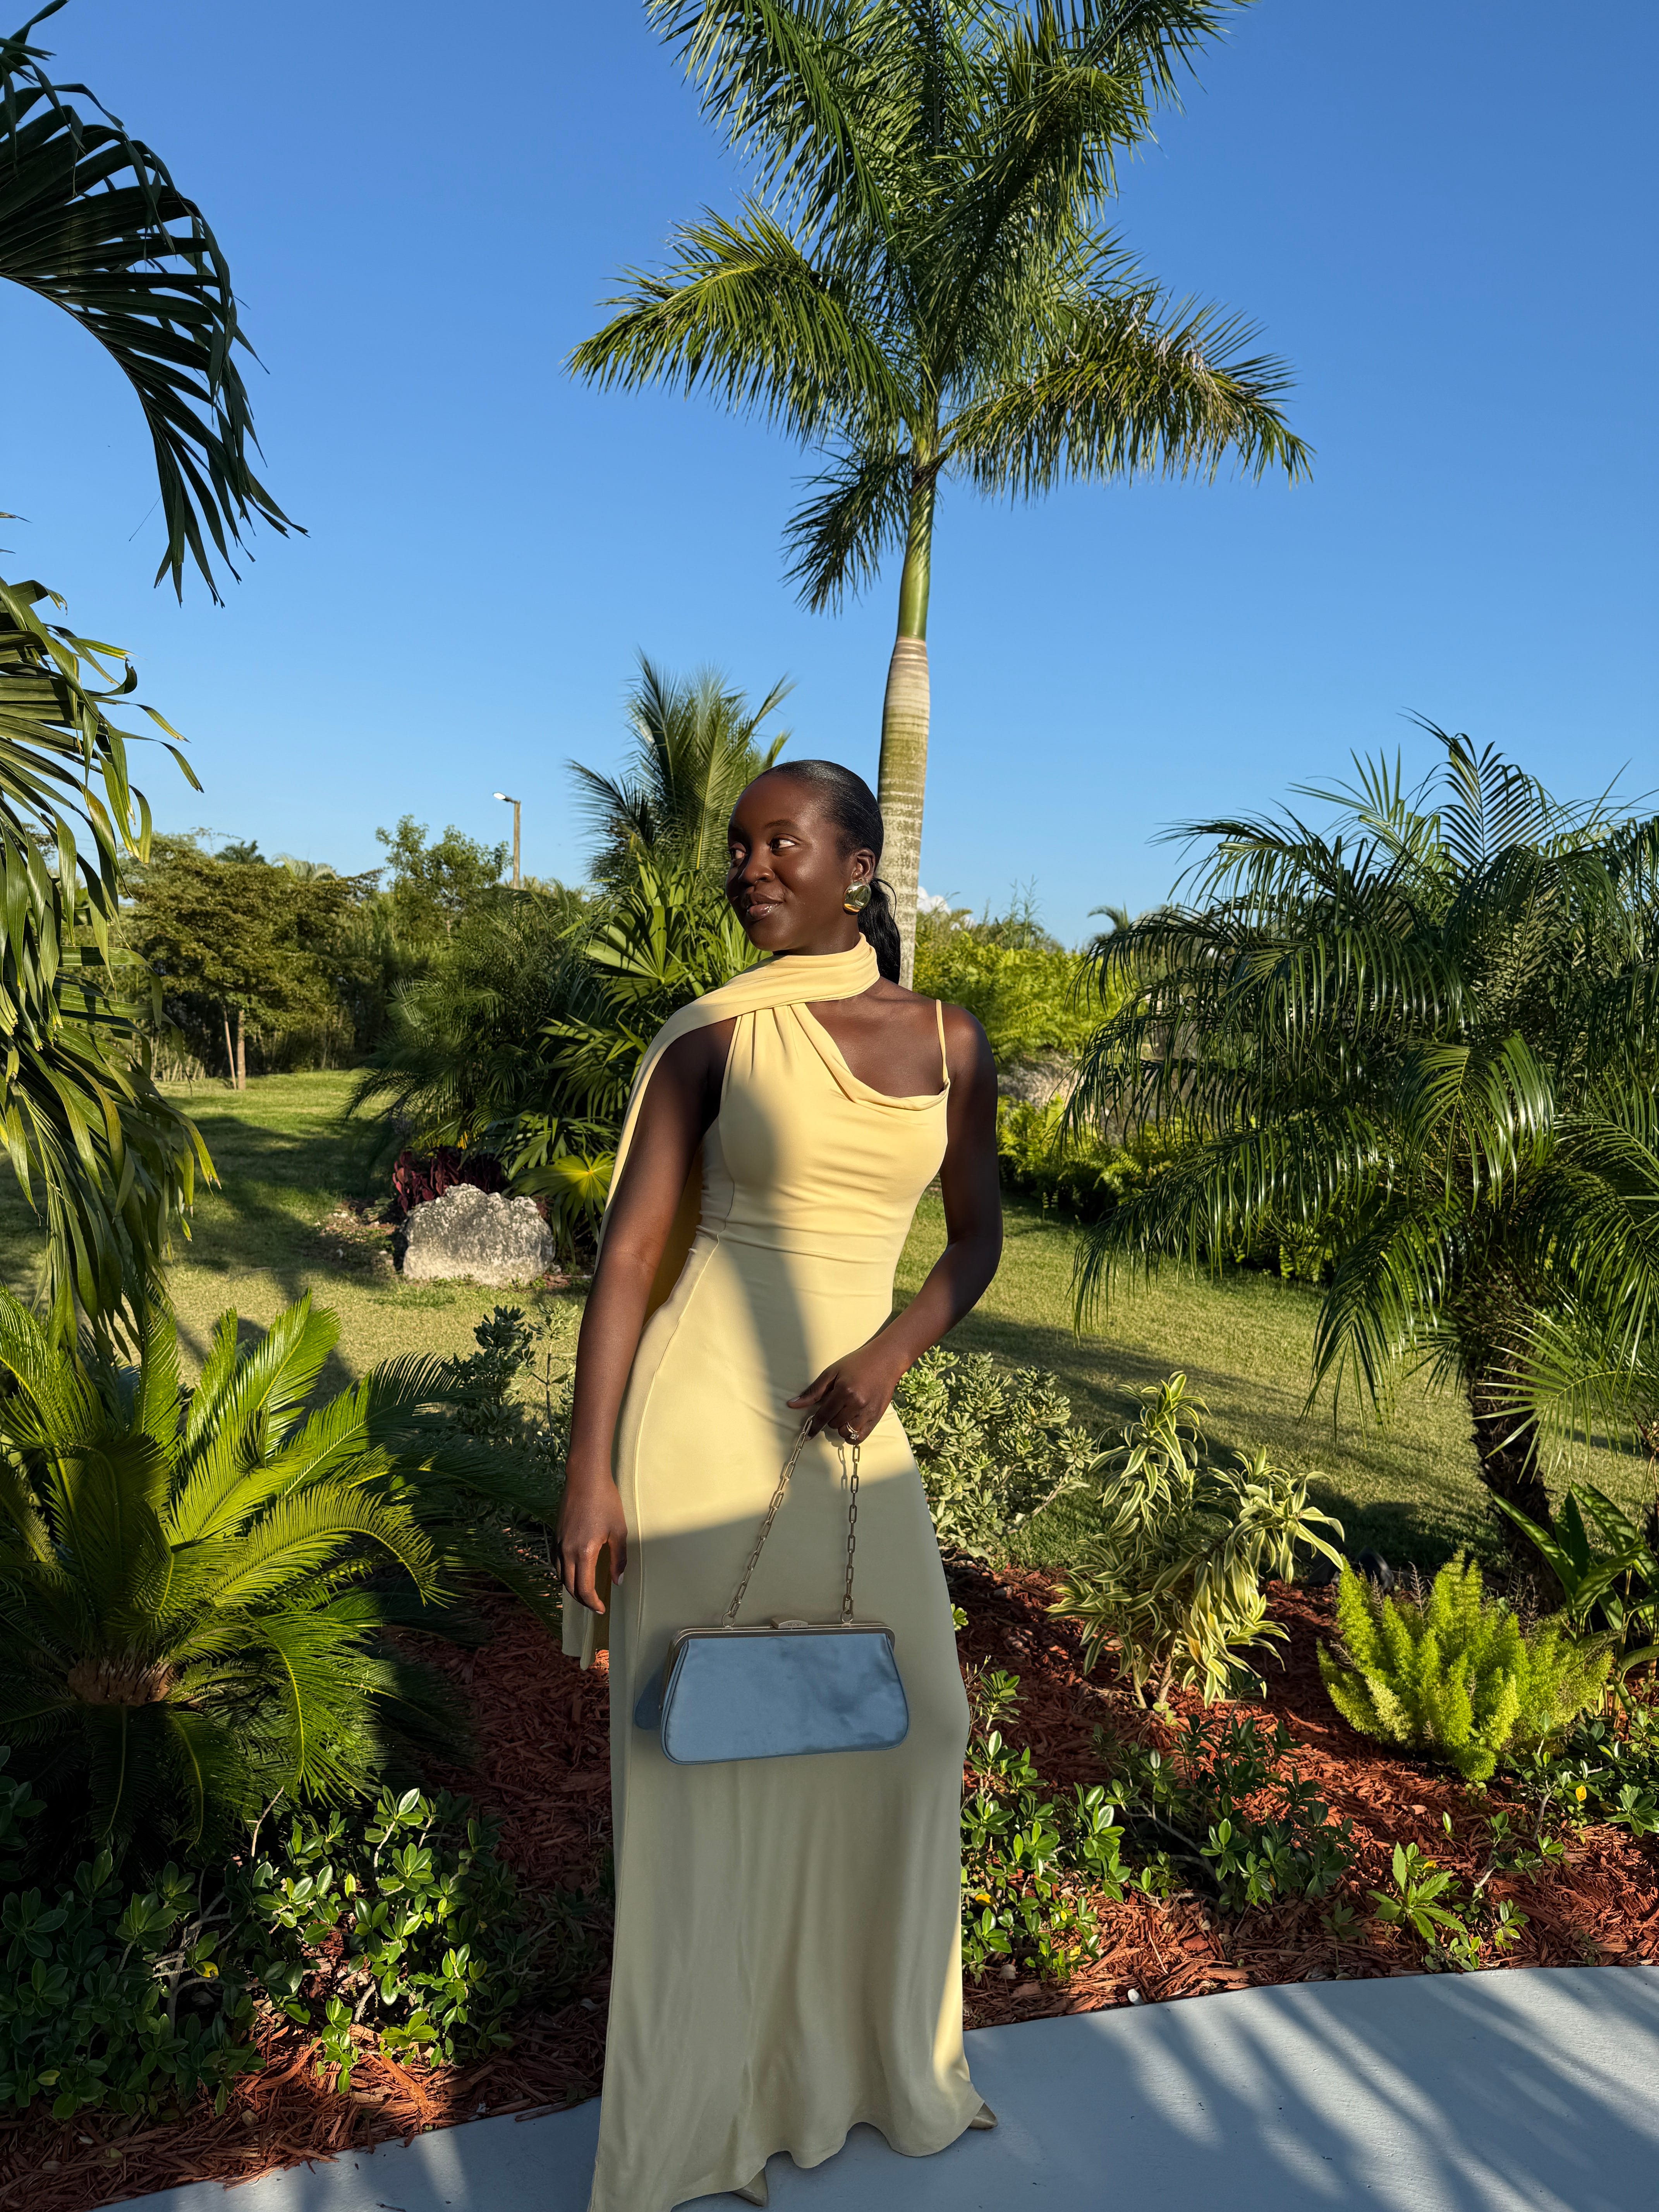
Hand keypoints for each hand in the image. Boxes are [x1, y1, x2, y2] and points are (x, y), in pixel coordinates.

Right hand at [557, 1462, 627, 1614]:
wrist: (585, 1478)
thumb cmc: (605, 1502)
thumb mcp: (619, 1531)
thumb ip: (619, 1559)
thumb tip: (617, 1581)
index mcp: (584, 1552)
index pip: (584, 1588)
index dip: (593, 1602)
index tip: (601, 1608)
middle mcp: (566, 1551)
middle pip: (569, 1586)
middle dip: (582, 1599)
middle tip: (594, 1605)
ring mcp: (559, 1542)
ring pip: (560, 1575)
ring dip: (571, 1587)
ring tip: (584, 1592)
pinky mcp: (556, 1534)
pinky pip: (556, 1561)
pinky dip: (563, 1573)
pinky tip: (572, 1572)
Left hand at [788, 1341, 904, 1444]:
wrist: (885, 1359)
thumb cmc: (857, 1363)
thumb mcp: (832, 1372)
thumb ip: (813, 1391)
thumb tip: (792, 1405)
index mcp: (844, 1391)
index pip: (823, 1416)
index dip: (814, 1426)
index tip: (808, 1435)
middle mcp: (857, 1403)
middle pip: (834, 1424)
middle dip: (830, 1418)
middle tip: (835, 1405)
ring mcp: (868, 1411)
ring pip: (846, 1432)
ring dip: (841, 1426)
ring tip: (844, 1413)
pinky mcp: (877, 1416)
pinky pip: (860, 1436)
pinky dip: (852, 1435)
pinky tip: (850, 1425)